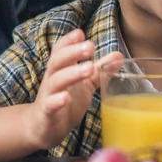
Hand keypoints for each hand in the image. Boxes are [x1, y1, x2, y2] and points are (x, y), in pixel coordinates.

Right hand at [27, 29, 123, 148]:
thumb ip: (100, 70)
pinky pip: (49, 105)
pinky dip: (57, 101)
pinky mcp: (46, 114)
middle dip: (73, 52)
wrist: (42, 128)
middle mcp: (53, 79)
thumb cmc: (65, 101)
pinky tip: (66, 98)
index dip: (69, 40)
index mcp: (62, 69)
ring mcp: (48, 96)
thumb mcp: (85, 84)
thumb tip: (119, 55)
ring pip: (56, 81)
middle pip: (58, 60)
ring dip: (72, 73)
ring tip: (89, 67)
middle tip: (90, 46)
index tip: (81, 33)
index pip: (61, 49)